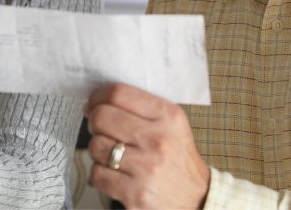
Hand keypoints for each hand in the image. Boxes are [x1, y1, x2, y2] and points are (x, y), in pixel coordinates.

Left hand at [84, 83, 209, 208]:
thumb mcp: (171, 123)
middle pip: (101, 117)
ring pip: (96, 145)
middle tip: (99, 129)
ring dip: (97, 149)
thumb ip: (141, 106)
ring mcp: (146, 168)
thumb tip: (98, 99)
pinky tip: (113, 173)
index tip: (93, 104)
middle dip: (94, 122)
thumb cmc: (177, 156)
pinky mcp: (135, 193)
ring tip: (110, 153)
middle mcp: (158, 140)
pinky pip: (97, 174)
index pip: (119, 93)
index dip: (98, 96)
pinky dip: (99, 173)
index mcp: (167, 116)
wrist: (197, 197)